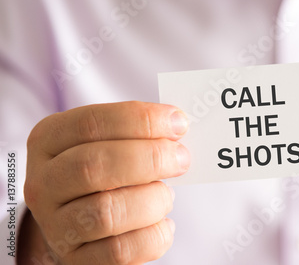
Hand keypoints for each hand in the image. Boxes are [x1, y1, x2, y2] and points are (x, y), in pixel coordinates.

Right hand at [22, 101, 189, 263]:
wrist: (81, 223)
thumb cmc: (105, 171)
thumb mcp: (110, 141)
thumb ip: (137, 131)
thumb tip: (176, 124)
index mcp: (49, 141)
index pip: (90, 123)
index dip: (140, 120)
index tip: (179, 123)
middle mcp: (44, 183)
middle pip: (93, 165)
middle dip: (150, 158)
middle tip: (181, 159)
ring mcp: (56, 226)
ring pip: (107, 212)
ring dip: (152, 200)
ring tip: (166, 196)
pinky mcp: (76, 260)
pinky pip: (121, 250)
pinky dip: (154, 235)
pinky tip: (162, 223)